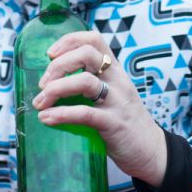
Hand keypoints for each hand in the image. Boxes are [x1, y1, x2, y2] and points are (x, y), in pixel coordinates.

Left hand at [32, 31, 167, 186]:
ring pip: (84, 81)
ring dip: (56, 89)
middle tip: (43, 84)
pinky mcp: (114, 124)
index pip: (94, 40)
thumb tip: (51, 82)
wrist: (151, 152)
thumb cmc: (124, 122)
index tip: (50, 54)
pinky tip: (47, 118)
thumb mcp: (112, 94)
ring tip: (40, 102)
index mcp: (115, 70)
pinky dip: (61, 114)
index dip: (69, 41)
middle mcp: (118, 80)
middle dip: (58, 65)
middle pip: (86, 54)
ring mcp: (117, 101)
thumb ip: (91, 83)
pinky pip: (85, 113)